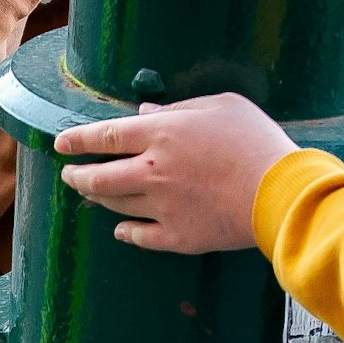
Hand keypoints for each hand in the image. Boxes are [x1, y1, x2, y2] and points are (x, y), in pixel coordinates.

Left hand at [55, 94, 298, 252]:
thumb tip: (145, 110)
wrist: (282, 193)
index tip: (60, 144)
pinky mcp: (175, 236)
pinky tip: (121, 229)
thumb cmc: (257, 141)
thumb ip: (179, 106)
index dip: (78, 139)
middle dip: (77, 176)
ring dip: (98, 199)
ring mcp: (160, 207)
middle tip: (70, 175)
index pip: (105, 136)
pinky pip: (139, 236)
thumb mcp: (223, 106)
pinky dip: (125, 231)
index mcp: (161, 134)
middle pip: (98, 177)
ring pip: (114, 205)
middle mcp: (152, 172)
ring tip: (92, 194)